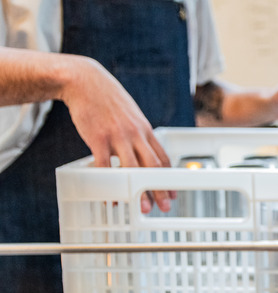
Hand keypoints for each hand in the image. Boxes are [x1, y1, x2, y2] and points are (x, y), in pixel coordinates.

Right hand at [60, 57, 173, 213]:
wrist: (86, 82)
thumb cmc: (108, 100)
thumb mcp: (131, 115)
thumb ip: (139, 133)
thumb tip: (145, 150)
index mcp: (145, 130)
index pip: (163, 158)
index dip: (169, 178)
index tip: (173, 193)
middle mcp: (136, 134)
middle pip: (153, 166)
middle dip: (161, 189)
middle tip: (165, 207)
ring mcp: (118, 136)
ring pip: (133, 169)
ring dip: (140, 191)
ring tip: (142, 207)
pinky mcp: (98, 139)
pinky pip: (106, 167)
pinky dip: (110, 185)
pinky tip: (111, 198)